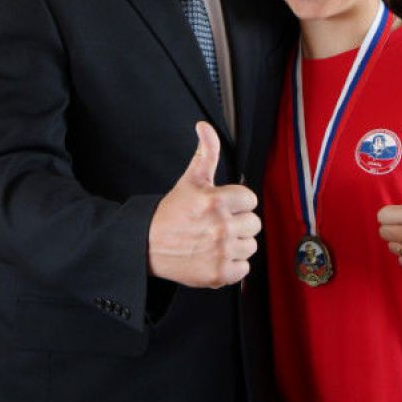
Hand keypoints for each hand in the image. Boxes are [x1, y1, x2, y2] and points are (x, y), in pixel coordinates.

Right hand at [148, 122, 260, 287]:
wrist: (147, 245)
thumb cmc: (171, 212)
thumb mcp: (190, 179)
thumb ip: (206, 152)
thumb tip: (205, 127)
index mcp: (216, 201)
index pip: (250, 199)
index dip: (237, 202)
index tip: (223, 207)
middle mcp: (221, 226)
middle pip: (254, 224)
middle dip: (238, 223)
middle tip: (218, 224)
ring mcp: (221, 251)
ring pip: (251, 246)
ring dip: (237, 244)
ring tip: (216, 240)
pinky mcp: (219, 273)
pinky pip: (244, 269)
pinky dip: (232, 266)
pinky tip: (216, 256)